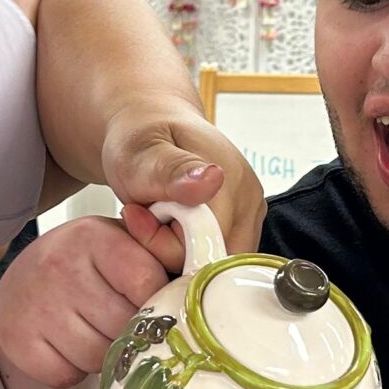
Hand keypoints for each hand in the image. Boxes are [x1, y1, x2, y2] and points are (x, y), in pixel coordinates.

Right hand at [0, 216, 172, 387]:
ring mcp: (35, 304)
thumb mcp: (123, 244)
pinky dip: (73, 371)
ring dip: (104, 356)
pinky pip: (66, 375)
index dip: (158, 303)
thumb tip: (202, 269)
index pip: (147, 283)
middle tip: (121, 321)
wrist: (22, 283)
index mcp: (93, 237)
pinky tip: (69, 346)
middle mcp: (59, 265)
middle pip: (124, 326)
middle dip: (131, 334)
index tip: (154, 305)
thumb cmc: (87, 266)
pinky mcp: (16, 338)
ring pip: (96, 357)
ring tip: (95, 331)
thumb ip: (162, 252)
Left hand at [100, 108, 264, 263]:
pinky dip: (188, 248)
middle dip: (170, 250)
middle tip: (144, 215)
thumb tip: (212, 181)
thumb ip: (171, 170)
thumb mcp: (141, 152)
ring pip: (215, 262)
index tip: (136, 214)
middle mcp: (250, 199)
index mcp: (231, 180)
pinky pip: (217, 256)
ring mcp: (251, 213)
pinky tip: (171, 222)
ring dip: (178, 250)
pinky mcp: (245, 223)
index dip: (162, 244)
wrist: (152, 125)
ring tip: (157, 214)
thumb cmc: (141, 138)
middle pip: (213, 261)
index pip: (203, 249)